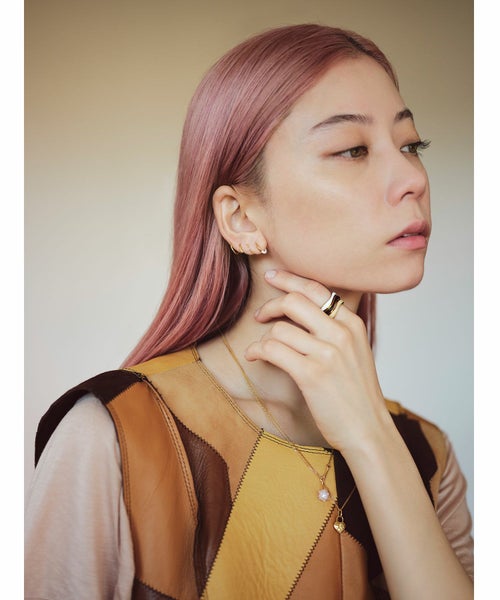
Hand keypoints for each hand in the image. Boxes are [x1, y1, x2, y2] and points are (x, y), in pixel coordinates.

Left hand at [245, 269, 392, 452]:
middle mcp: (341, 334)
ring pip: (280, 328)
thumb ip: (335, 329)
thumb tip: (303, 310)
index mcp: (352, 324)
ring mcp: (327, 353)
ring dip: (263, 336)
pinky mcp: (311, 374)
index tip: (272, 277)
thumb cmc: (357, 393)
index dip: (289, 279)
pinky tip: (254, 356)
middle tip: (259, 315)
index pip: (316, 289)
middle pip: (295, 301)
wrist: (368, 430)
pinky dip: (257, 350)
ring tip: (260, 348)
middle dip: (270, 305)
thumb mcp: (356, 351)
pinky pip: (273, 350)